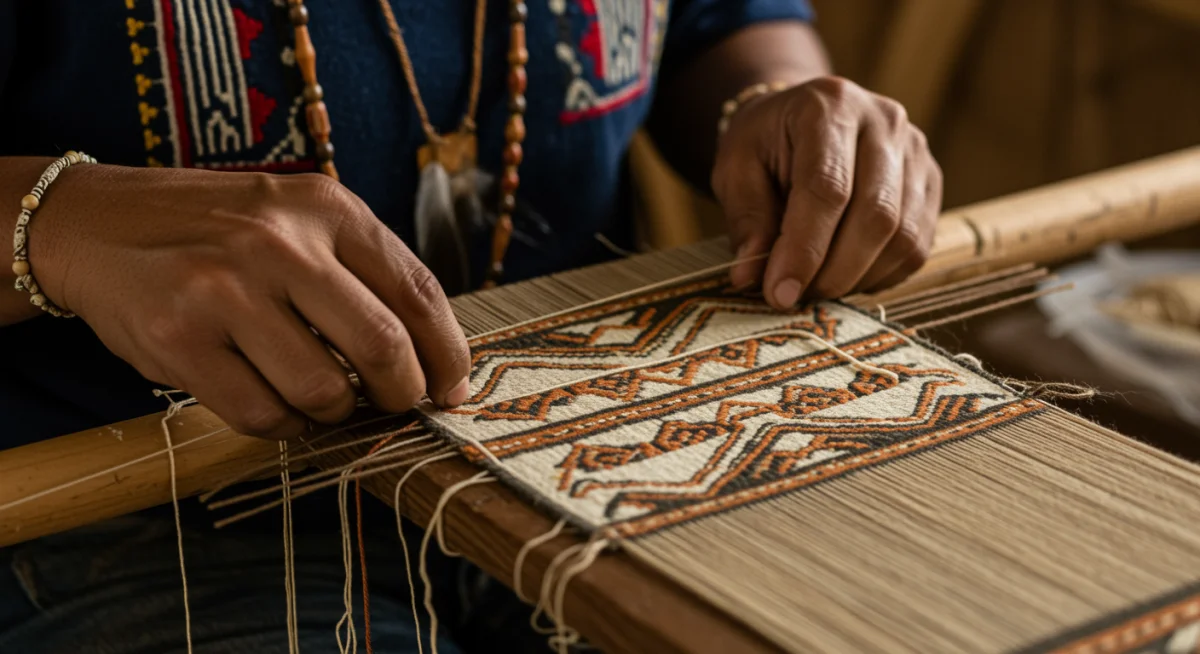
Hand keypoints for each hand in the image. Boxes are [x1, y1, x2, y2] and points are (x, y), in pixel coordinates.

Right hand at [32, 166, 469, 438]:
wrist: (95, 223)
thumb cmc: (215, 230)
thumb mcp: (296, 218)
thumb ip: (361, 271)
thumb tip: (431, 354)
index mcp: (325, 208)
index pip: (418, 291)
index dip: (449, 352)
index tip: (453, 387)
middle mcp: (279, 244)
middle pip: (383, 347)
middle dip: (403, 392)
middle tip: (397, 404)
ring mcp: (226, 291)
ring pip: (323, 391)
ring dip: (336, 412)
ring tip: (325, 399)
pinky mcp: (180, 341)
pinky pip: (263, 415)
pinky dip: (285, 427)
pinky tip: (281, 408)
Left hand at [712, 76, 942, 307]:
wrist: (800, 117)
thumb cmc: (765, 144)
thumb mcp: (736, 169)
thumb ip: (746, 220)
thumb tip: (751, 276)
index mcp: (829, 107)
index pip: (827, 188)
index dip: (805, 249)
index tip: (781, 293)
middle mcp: (884, 122)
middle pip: (876, 215)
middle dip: (833, 272)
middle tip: (796, 298)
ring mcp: (916, 152)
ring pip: (903, 237)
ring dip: (857, 278)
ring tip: (816, 286)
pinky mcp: (930, 183)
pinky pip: (917, 247)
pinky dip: (880, 275)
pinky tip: (845, 274)